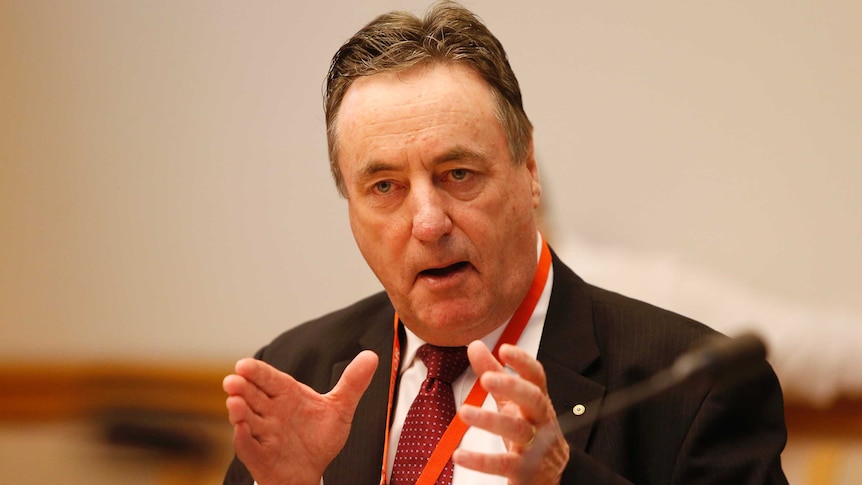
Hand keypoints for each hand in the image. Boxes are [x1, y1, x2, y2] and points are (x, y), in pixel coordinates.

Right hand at [223, 351, 377, 484]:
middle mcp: (270, 411)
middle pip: (252, 395)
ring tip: (235, 403)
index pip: (269, 378)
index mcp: (286, 394)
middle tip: (233, 380)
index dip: (257, 371)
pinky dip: (243, 438)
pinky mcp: (259, 455)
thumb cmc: (319, 437)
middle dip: (242, 388)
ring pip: (246, 419)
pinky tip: (242, 429)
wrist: (312, 471)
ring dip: (239, 411)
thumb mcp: (340, 408)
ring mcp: (262, 433)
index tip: (244, 364)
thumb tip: (372, 355)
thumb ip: (353, 383)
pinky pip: (248, 446)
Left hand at [453, 341, 568, 483]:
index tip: (504, 349)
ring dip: (490, 420)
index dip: (523, 362)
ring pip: (517, 430)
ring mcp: (535, 445)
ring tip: (464, 412)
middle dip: (512, 387)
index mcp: (536, 401)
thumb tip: (475, 346)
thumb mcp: (511, 401)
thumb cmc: (529, 430)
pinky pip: (503, 464)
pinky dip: (481, 461)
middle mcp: (539, 420)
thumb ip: (494, 373)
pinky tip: (460, 455)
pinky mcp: (524, 470)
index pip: (536, 377)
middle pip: (533, 400)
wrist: (547, 474)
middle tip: (487, 379)